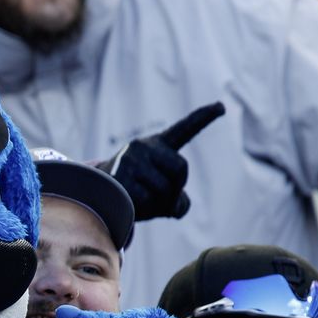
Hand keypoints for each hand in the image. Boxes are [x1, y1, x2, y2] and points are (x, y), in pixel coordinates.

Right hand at [99, 102, 224, 220]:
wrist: (95, 195)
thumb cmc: (136, 192)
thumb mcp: (161, 194)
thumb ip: (179, 201)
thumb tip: (178, 207)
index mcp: (159, 145)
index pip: (184, 129)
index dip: (204, 117)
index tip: (221, 107)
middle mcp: (144, 146)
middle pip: (180, 168)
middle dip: (176, 188)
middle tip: (164, 199)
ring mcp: (130, 159)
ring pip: (163, 188)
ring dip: (159, 204)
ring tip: (142, 203)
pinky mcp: (120, 175)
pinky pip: (146, 199)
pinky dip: (145, 210)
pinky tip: (132, 206)